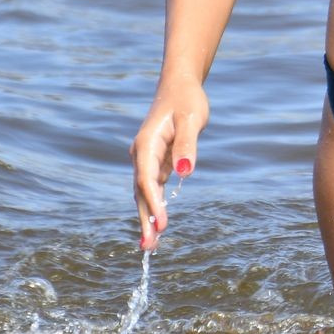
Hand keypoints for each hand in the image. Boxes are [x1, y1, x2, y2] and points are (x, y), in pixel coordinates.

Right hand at [129, 74, 208, 251]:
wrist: (180, 86)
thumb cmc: (187, 101)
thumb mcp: (192, 119)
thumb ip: (188, 145)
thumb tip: (184, 172)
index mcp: (146, 144)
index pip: (147, 180)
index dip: (153, 203)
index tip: (161, 224)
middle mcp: (142, 154)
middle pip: (141, 192)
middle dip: (145, 219)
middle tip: (148, 246)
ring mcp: (147, 159)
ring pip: (145, 193)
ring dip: (148, 216)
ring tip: (150, 244)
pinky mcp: (156, 162)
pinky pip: (153, 188)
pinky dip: (154, 206)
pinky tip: (158, 224)